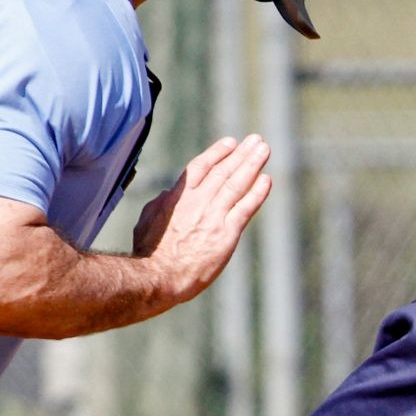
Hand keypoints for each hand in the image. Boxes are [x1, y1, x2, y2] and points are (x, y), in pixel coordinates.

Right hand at [132, 134, 271, 304]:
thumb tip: (169, 193)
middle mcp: (197, 202)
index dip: (217, 153)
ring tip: (264, 149)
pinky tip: (267, 179)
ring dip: (252, 164)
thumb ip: (162, 204)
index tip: (231, 142)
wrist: (157, 276)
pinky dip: (257, 192)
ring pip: (236, 183)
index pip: (200, 167)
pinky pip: (245, 208)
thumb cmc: (149, 253)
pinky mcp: (226, 234)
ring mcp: (213, 216)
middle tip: (256, 139)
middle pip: (223, 171)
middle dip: (241, 153)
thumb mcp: (148, 221)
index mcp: (177, 197)